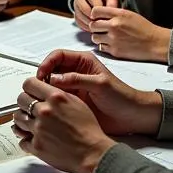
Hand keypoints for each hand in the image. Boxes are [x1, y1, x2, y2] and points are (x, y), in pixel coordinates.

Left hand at [11, 77, 115, 172]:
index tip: (30, 91)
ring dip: (23, 120)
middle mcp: (44, 111)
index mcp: (55, 98)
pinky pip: (22, 140)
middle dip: (25, 103)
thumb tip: (45, 91)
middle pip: (21, 99)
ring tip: (30, 123)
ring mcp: (39, 129)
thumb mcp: (77, 102)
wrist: (92, 153)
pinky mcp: (36, 145)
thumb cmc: (89, 130)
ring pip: (17, 118)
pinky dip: (26, 139)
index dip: (29, 87)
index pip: (29, 84)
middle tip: (30, 108)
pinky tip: (34, 138)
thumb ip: (58, 94)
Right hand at [34, 50, 162, 135]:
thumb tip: (54, 78)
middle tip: (40, 87)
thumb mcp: (100, 84)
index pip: (58, 55)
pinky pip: (56, 98)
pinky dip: (51, 100)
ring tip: (43, 98)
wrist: (132, 116)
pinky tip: (50, 106)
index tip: (41, 74)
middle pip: (52, 69)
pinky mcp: (72, 101)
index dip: (47, 63)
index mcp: (83, 61)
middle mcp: (76, 72)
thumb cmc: (122, 96)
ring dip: (46, 89)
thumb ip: (77, 79)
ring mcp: (73, 87)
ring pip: (52, 84)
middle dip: (43, 76)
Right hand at [72, 0, 120, 31]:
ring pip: (81, 18)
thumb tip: (110, 15)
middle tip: (103, 25)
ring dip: (91, 24)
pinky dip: (87, 27)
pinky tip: (95, 29)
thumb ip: (112, 4)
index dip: (102, 14)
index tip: (107, 19)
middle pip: (85, 11)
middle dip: (95, 19)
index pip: (95, 5)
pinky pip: (79, 23)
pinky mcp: (75, 15)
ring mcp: (76, 7)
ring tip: (100, 27)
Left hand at [89, 6, 170, 61]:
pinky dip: (104, 46)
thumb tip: (98, 15)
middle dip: (96, 27)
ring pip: (94, 37)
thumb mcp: (129, 14)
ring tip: (107, 37)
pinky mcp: (115, 51)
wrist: (155, 43)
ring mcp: (114, 39)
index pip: (95, 11)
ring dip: (98, 37)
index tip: (97, 18)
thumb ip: (114, 13)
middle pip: (92, 25)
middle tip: (102, 29)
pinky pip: (101, 47)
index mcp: (119, 15)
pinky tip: (112, 44)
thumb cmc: (144, 28)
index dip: (95, 15)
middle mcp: (114, 26)